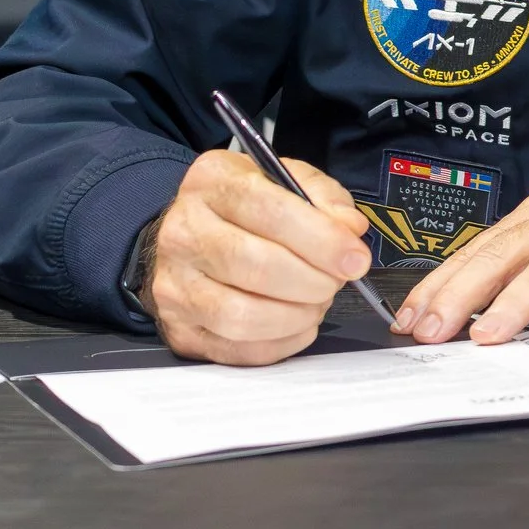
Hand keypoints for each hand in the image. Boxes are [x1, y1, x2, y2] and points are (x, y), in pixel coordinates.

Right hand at [145, 149, 373, 365]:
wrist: (194, 236)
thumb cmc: (249, 208)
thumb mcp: (289, 179)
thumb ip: (325, 198)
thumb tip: (350, 230)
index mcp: (212, 182)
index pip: (272, 212)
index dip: (323, 241)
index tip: (355, 259)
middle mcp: (183, 231)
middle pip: (256, 266)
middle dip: (313, 282)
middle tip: (335, 282)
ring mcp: (173, 284)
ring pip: (241, 315)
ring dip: (295, 316)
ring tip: (315, 303)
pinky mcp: (178, 328)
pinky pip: (236, 349)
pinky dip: (280, 343)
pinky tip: (296, 324)